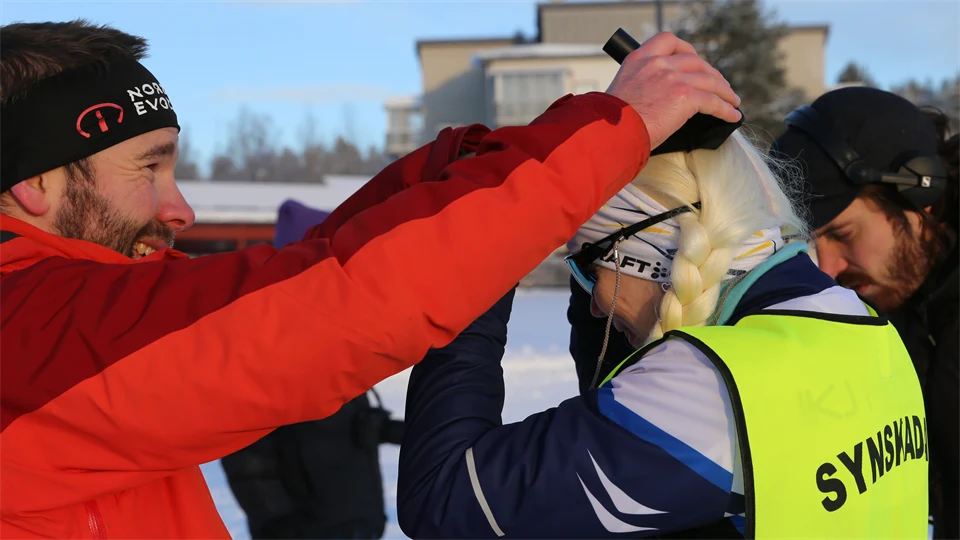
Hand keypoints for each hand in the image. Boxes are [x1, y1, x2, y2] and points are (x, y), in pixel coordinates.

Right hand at [606, 32, 741, 149]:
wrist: (611, 132)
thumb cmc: (612, 121)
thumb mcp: (623, 90)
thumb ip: (642, 84)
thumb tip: (657, 97)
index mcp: (639, 58)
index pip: (668, 41)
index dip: (687, 50)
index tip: (695, 60)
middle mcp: (658, 63)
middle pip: (695, 61)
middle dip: (711, 73)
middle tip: (719, 86)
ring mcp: (673, 78)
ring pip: (709, 80)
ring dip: (724, 92)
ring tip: (732, 101)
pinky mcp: (685, 96)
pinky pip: (713, 101)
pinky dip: (726, 109)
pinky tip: (732, 115)